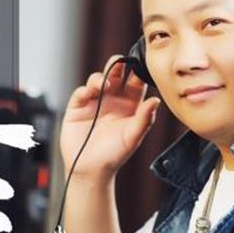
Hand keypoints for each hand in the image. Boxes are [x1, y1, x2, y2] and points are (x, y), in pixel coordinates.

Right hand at [59, 55, 159, 179]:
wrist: (90, 169)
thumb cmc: (113, 155)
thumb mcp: (133, 138)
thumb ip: (144, 119)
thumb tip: (156, 100)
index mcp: (130, 105)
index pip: (135, 82)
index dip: (138, 72)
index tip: (140, 64)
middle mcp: (112, 100)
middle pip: (116, 74)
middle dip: (117, 65)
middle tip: (119, 62)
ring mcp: (94, 101)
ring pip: (98, 80)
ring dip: (101, 77)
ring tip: (104, 83)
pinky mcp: (77, 107)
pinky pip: (81, 92)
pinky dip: (85, 89)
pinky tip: (90, 93)